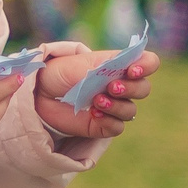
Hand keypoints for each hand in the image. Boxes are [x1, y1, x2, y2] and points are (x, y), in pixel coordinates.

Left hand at [32, 46, 158, 138]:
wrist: (38, 93)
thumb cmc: (60, 72)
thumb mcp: (84, 63)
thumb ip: (110, 63)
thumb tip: (135, 61)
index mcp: (118, 66)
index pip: (148, 63)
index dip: (146, 66)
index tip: (132, 70)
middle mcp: (119, 86)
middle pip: (143, 89)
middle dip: (131, 88)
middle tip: (111, 87)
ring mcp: (112, 106)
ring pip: (131, 111)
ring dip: (117, 106)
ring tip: (97, 101)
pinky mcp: (101, 125)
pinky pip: (117, 127)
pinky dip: (110, 121)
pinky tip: (94, 115)